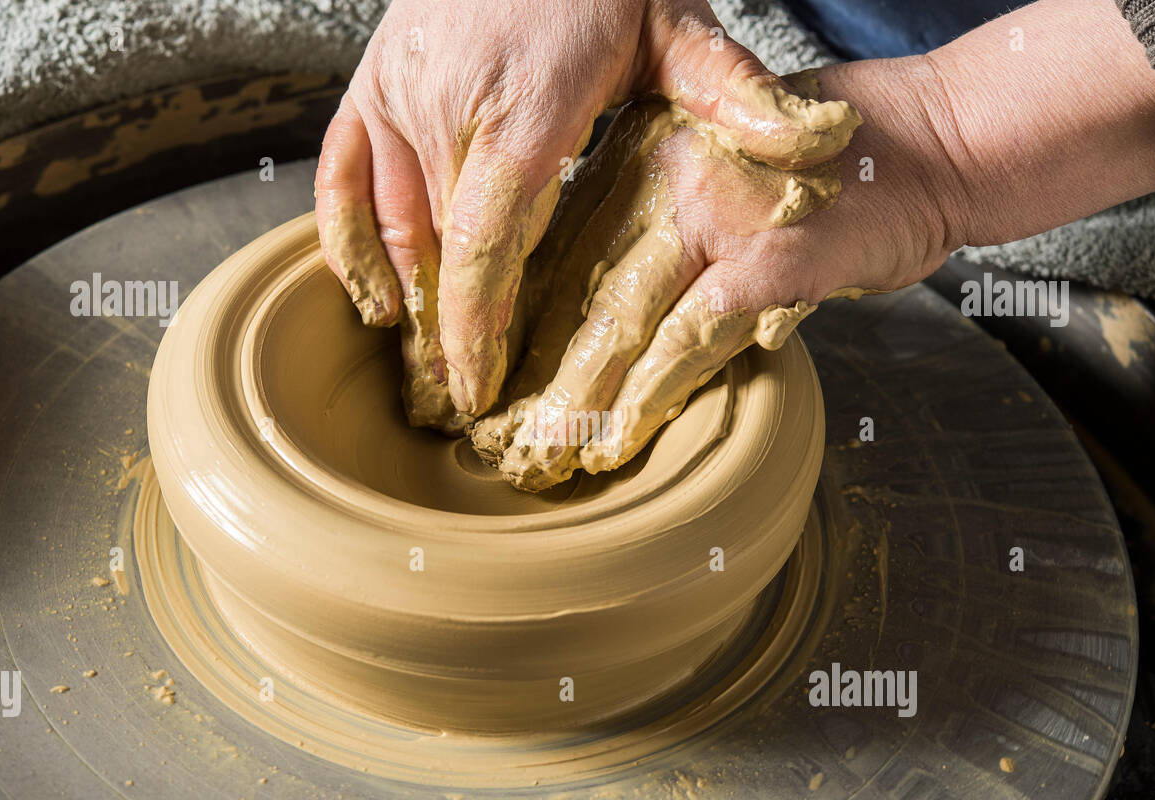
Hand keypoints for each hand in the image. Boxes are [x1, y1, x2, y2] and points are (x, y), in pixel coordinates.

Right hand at [315, 0, 861, 432]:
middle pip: (437, 254)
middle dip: (445, 337)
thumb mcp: (677, 25)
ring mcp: (398, 98)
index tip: (481, 388)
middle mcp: (446, 111)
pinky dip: (345, 245)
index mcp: (524, 113)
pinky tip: (369, 300)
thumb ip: (734, 93)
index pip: (485, 247)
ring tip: (424, 373)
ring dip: (404, 304)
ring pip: (389, 227)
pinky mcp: (370, 87)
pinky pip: (338, 181)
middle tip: (464, 407)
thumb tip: (817, 144)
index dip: (476, 327)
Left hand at [472, 61, 960, 489]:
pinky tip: (616, 441)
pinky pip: (687, 339)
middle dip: (534, 375)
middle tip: (500, 438)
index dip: (523, 327)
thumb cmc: (832, 174)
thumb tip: (609, 311)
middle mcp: (661, 174)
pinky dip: (648, 397)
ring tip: (545, 455)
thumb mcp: (722, 178)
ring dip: (577, 398)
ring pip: (616, 318)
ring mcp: (711, 212)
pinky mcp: (763, 256)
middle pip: (574, 289)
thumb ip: (662, 232)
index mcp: (640, 154)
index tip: (495, 384)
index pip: (561, 250)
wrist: (932, 144)